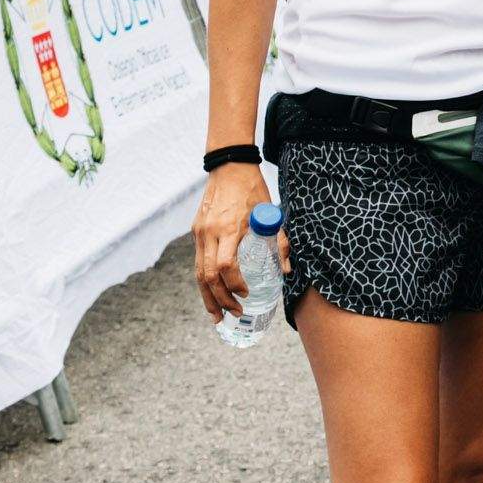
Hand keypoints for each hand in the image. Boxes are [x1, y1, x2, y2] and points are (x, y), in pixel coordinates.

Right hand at [193, 164, 289, 319]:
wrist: (229, 167)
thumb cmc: (252, 189)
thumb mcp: (269, 212)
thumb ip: (279, 241)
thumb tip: (286, 270)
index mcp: (229, 227)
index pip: (226, 264)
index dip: (234, 283)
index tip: (247, 293)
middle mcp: (210, 232)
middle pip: (208, 275)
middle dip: (221, 298)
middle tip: (235, 312)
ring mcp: (200, 232)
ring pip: (198, 272)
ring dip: (207, 297)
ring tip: (216, 316)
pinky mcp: (196, 231)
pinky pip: (197, 262)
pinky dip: (203, 282)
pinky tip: (210, 295)